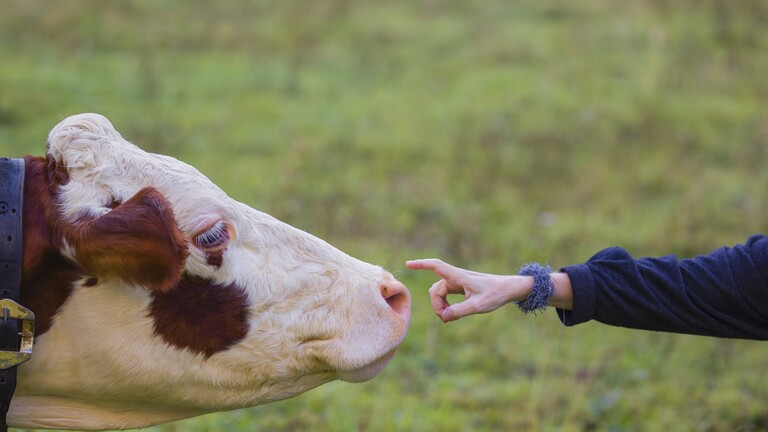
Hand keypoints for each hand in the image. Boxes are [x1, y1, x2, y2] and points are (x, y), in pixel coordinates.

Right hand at [406, 258, 530, 321]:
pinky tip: (452, 314)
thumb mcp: (478, 306)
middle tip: (446, 318)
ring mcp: (457, 282)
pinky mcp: (460, 287)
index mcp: (458, 277)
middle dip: (436, 304)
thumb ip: (459, 311)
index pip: (436, 266)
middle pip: (435, 290)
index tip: (408, 264)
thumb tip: (443, 316)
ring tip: (450, 317)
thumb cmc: (495, 294)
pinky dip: (445, 305)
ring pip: (439, 293)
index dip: (421, 264)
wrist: (508, 289)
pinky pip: (445, 295)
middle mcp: (455, 277)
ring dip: (441, 306)